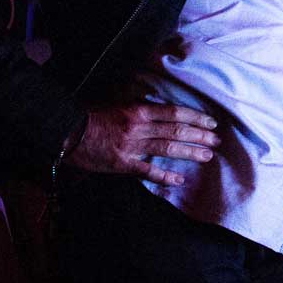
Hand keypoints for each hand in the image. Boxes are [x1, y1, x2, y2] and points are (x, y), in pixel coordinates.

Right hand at [66, 101, 218, 185]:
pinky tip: (179, 180)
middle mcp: (138, 127)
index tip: (211, 122)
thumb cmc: (91, 116)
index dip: (195, 118)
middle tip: (217, 141)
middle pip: (176, 131)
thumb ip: (138, 104)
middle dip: (200, 136)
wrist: (66, 132)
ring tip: (207, 155)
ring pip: (167, 149)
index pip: (174, 113)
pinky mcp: (122, 164)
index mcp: (138, 110)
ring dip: (190, 152)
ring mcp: (131, 146)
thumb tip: (157, 102)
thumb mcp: (117, 103)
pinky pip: (148, 171)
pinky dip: (165, 176)